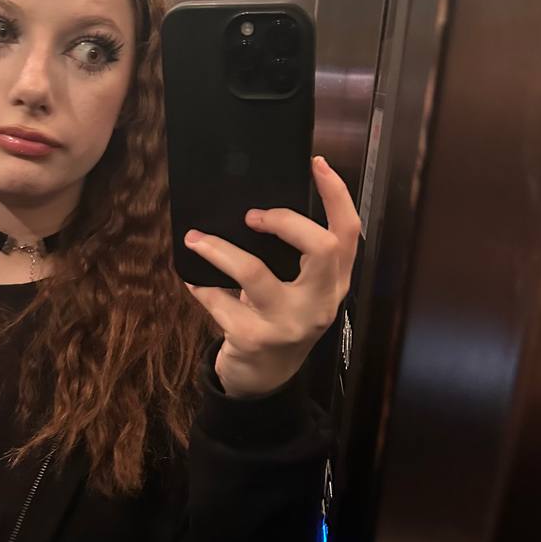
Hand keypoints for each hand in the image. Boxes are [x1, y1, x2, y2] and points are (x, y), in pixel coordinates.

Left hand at [184, 156, 359, 397]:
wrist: (264, 378)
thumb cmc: (280, 319)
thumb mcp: (300, 290)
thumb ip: (294, 256)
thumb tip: (256, 207)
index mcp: (335, 283)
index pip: (348, 232)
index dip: (336, 194)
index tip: (316, 163)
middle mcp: (320, 303)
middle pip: (319, 248)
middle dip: (284, 221)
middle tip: (251, 216)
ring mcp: (288, 323)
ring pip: (254, 273)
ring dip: (219, 249)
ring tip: (196, 238)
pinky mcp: (254, 338)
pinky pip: (219, 300)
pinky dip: (201, 285)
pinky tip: (192, 276)